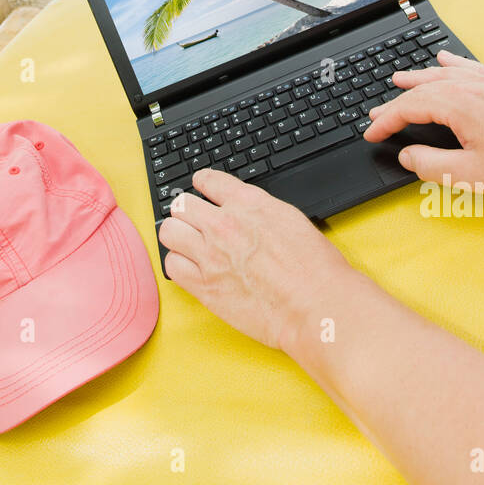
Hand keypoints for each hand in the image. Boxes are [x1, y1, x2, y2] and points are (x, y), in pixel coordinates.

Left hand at [159, 167, 348, 349]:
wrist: (314, 304)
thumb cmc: (313, 267)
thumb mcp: (290, 219)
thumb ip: (260, 212)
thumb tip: (246, 213)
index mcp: (249, 203)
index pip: (208, 180)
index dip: (202, 184)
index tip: (200, 189)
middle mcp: (224, 224)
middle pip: (181, 204)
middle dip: (186, 211)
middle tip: (193, 222)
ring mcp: (210, 255)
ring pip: (169, 231)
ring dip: (178, 236)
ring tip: (187, 245)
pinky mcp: (204, 286)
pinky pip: (172, 266)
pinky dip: (178, 265)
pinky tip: (190, 268)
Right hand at [362, 50, 483, 201]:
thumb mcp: (474, 176)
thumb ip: (433, 166)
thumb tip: (408, 157)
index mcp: (459, 107)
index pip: (408, 109)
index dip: (385, 122)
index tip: (371, 134)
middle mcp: (471, 88)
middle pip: (421, 89)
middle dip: (395, 102)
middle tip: (375, 116)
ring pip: (442, 75)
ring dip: (417, 78)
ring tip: (398, 79)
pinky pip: (469, 68)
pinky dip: (451, 64)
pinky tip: (445, 60)